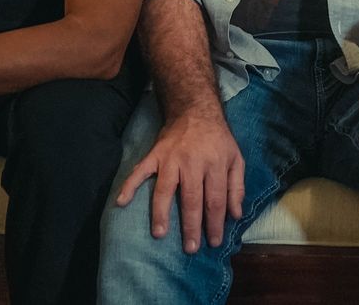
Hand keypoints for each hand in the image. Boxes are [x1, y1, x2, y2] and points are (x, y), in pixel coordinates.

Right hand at [113, 107, 243, 252]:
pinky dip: (129, 185)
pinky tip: (121, 202)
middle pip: (192, 199)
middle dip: (191, 225)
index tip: (213, 242)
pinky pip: (140, 171)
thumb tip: (235, 215)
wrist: (195, 110)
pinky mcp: (155, 154)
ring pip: (165, 189)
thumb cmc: (218, 139)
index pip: (215, 199)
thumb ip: (237, 187)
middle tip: (190, 247)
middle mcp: (193, 162)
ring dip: (161, 212)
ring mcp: (171, 159)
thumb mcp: (236, 158)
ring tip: (159, 234)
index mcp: (215, 164)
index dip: (215, 223)